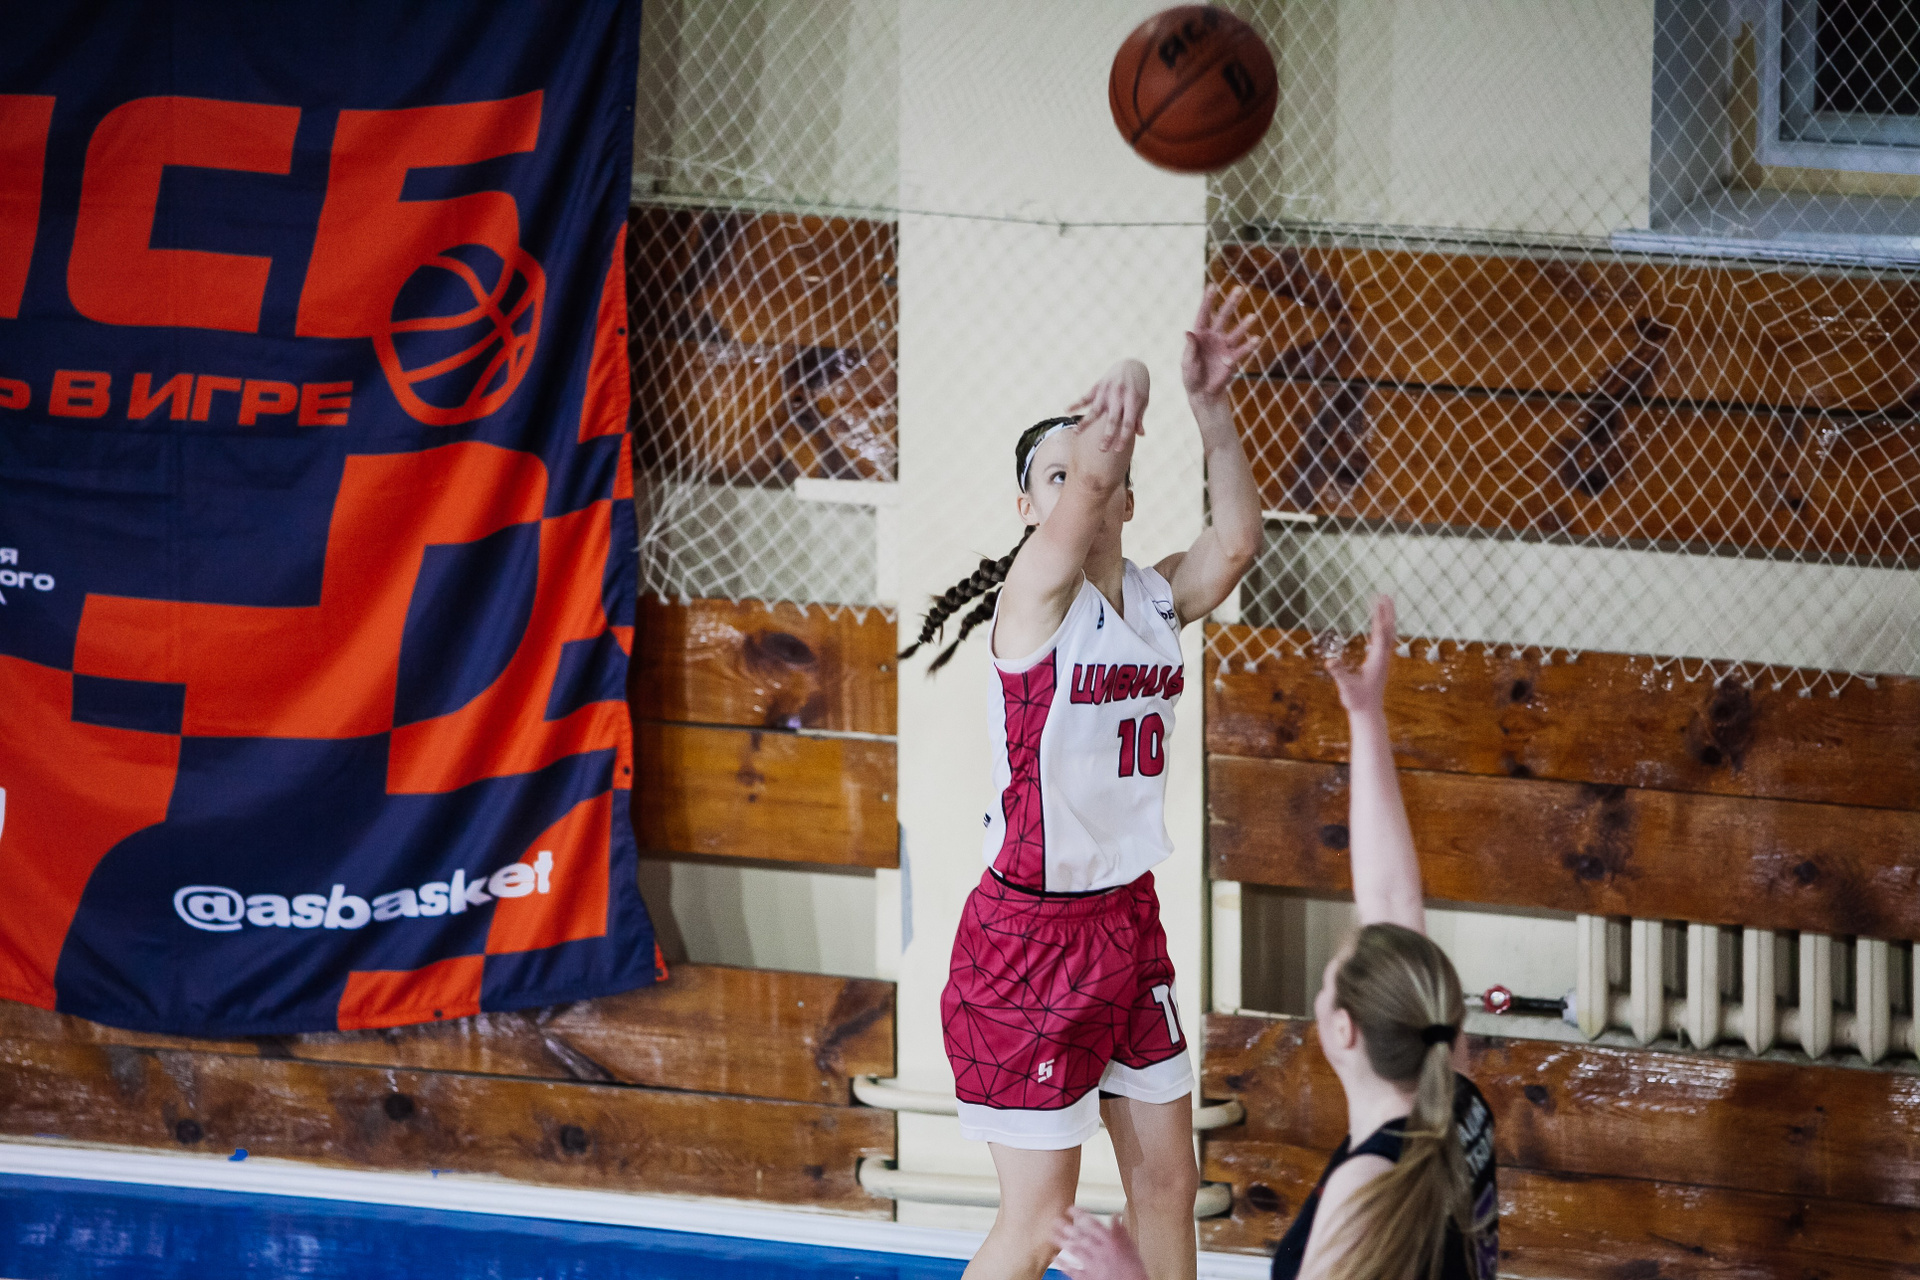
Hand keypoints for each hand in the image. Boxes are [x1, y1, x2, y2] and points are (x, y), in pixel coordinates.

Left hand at [1051, 1208, 1148, 1279]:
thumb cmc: (1134, 1271)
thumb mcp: (1132, 1247)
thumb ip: (1121, 1231)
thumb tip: (1115, 1216)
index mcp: (1112, 1243)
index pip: (1093, 1224)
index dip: (1080, 1215)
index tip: (1069, 1209)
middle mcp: (1101, 1252)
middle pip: (1081, 1237)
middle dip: (1067, 1227)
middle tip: (1055, 1220)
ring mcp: (1094, 1266)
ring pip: (1075, 1251)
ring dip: (1062, 1242)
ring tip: (1051, 1235)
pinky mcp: (1089, 1279)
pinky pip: (1073, 1271)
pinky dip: (1063, 1264)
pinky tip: (1054, 1258)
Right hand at [1067, 359, 1148, 451]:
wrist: (1131, 364)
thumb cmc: (1139, 386)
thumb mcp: (1143, 401)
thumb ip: (1138, 417)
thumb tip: (1140, 434)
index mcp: (1133, 400)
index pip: (1128, 423)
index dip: (1123, 437)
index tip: (1118, 450)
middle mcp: (1119, 396)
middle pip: (1112, 419)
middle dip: (1107, 436)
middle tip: (1102, 450)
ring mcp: (1107, 391)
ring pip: (1095, 409)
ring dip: (1086, 422)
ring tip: (1076, 433)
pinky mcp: (1098, 386)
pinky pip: (1086, 396)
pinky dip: (1075, 403)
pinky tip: (1066, 409)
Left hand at [1181, 285, 1256, 400]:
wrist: (1202, 392)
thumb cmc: (1191, 376)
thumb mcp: (1187, 363)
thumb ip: (1189, 348)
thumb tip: (1187, 332)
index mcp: (1199, 334)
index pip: (1204, 314)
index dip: (1208, 300)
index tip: (1212, 285)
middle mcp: (1213, 336)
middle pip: (1223, 317)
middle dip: (1230, 303)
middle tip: (1239, 289)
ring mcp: (1224, 346)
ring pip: (1235, 332)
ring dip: (1244, 325)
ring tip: (1253, 316)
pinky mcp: (1232, 358)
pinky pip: (1241, 351)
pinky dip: (1248, 346)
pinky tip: (1257, 339)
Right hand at [1325, 595, 1395, 713]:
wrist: (1368, 712)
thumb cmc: (1357, 700)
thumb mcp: (1346, 686)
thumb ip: (1340, 673)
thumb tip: (1330, 661)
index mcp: (1377, 659)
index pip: (1380, 633)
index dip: (1379, 617)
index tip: (1377, 602)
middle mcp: (1383, 657)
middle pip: (1388, 630)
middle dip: (1387, 612)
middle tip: (1385, 594)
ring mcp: (1383, 659)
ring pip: (1388, 634)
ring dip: (1387, 617)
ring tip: (1384, 603)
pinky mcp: (1379, 662)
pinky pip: (1384, 640)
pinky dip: (1382, 627)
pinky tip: (1379, 624)